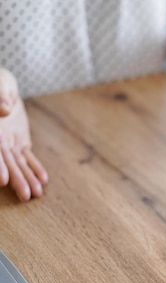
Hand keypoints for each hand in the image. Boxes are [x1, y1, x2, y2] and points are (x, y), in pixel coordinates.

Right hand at [0, 68, 47, 200]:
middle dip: (17, 180)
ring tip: (36, 194)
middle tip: (25, 196)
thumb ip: (0, 98)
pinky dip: (35, 168)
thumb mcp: (0, 85)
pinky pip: (27, 157)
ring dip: (28, 178)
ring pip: (19, 163)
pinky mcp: (19, 141)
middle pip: (7, 163)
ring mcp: (8, 143)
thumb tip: (5, 110)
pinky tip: (44, 181)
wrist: (2, 86)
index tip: (2, 180)